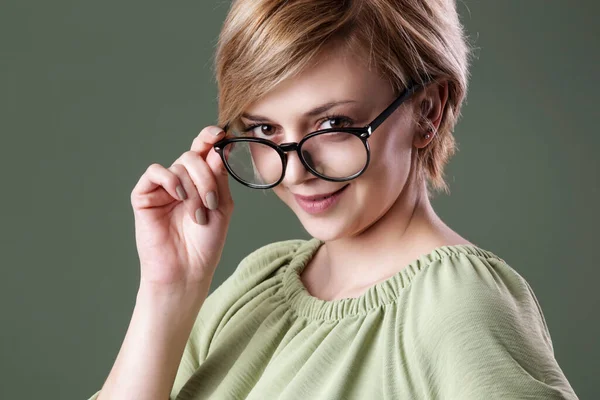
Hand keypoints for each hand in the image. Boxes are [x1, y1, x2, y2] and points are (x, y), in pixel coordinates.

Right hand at [130, 126, 233, 286]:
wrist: (188, 269)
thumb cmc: (206, 243)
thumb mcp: (222, 206)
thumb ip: (218, 177)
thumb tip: (216, 148)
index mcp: (201, 181)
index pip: (203, 151)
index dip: (209, 138)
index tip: (220, 133)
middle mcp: (182, 181)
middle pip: (193, 156)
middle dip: (207, 177)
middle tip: (212, 202)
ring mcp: (162, 188)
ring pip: (179, 166)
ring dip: (194, 189)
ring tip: (197, 214)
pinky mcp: (144, 196)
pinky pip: (155, 172)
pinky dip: (170, 179)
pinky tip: (178, 196)